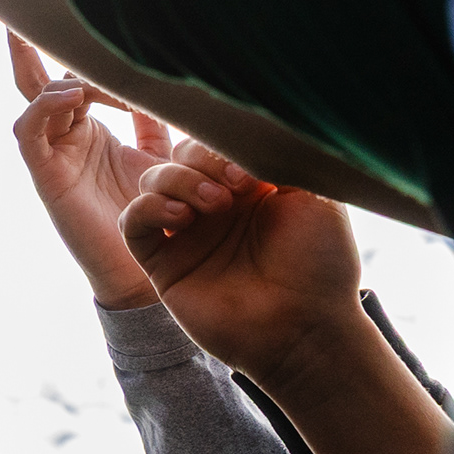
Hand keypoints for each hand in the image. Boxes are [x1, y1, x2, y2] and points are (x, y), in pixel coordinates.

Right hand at [7, 35, 159, 308]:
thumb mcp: (164, 159)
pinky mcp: (46, 177)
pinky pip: (29, 133)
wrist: (148, 275)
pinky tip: (68, 96)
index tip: (127, 45)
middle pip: (46, 79)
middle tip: (33, 4)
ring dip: (56, 77)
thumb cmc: (160, 219)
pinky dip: (43, 109)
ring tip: (81, 69)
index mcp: (93, 131)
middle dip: (37, 44)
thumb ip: (157, 124)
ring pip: (35, 97)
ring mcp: (54, 156)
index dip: (100, 60)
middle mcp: (68, 138)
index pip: (81, 78)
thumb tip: (169, 85)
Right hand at [119, 113, 369, 387]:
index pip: (213, 143)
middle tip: (236, 188)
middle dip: (201, 162)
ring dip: (178, 181)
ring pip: (151, 181)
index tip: (251, 170)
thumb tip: (252, 123)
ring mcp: (186, 235)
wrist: (308, 329)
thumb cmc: (321, 266)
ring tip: (215, 206)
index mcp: (248, 186)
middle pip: (178, 155)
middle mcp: (213, 206)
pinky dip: (148, 209)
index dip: (222, 146)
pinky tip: (181, 218)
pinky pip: (132, 222)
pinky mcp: (164, 264)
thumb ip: (281, 156)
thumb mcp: (313, 197)